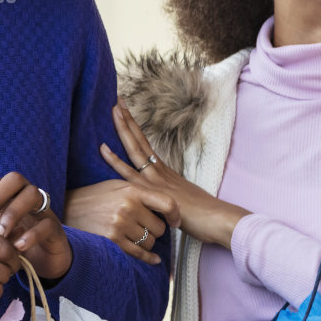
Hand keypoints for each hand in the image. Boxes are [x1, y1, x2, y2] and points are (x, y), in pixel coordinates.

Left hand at [0, 173, 72, 279]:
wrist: (38, 262)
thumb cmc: (5, 243)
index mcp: (5, 192)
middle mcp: (24, 194)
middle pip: (14, 178)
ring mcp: (43, 208)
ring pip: (33, 194)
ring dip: (13, 213)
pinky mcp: (55, 227)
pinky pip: (47, 222)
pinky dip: (32, 234)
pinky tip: (17, 248)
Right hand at [65, 179, 177, 265]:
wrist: (68, 208)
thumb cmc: (96, 196)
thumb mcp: (118, 186)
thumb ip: (141, 193)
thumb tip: (166, 206)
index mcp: (132, 190)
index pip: (167, 203)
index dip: (175, 215)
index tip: (175, 222)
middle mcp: (128, 207)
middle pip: (159, 227)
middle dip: (155, 230)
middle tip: (146, 229)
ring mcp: (120, 225)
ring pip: (150, 242)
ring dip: (148, 243)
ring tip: (137, 237)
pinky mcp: (112, 240)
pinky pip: (139, 253)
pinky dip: (149, 258)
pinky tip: (153, 258)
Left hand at [101, 102, 250, 247]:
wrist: (218, 219)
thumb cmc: (203, 216)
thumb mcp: (180, 202)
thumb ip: (166, 197)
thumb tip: (158, 199)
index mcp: (165, 172)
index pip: (146, 146)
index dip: (135, 130)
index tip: (126, 113)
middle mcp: (160, 171)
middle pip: (140, 141)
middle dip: (128, 121)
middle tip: (117, 100)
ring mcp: (156, 179)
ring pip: (134, 149)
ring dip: (123, 129)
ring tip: (113, 110)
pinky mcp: (153, 190)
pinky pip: (129, 173)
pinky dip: (115, 161)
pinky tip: (103, 149)